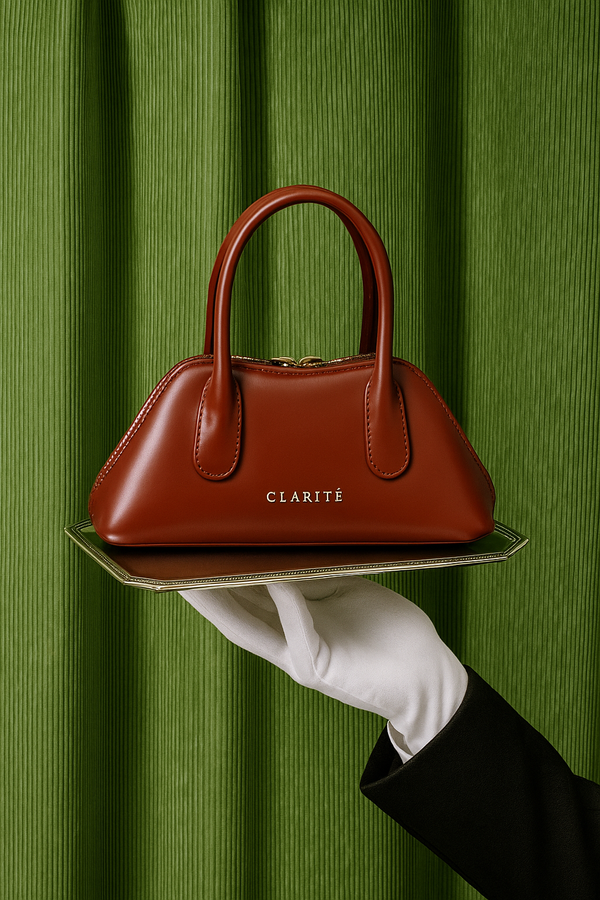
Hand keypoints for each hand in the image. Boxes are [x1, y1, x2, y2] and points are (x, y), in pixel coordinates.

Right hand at [180, 576, 466, 759]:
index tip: (190, 549)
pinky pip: (296, 628)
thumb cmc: (387, 630)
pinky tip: (273, 577)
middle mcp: (288, 642)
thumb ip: (315, 571)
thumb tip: (292, 534)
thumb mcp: (344, 590)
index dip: (213, 577)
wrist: (426, 672)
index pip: (243, 597)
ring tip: (198, 569)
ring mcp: (301, 656)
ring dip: (226, 596)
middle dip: (204, 585)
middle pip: (235, 611)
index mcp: (292, 623)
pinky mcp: (320, 666)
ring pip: (252, 625)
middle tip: (174, 556)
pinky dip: (284, 602)